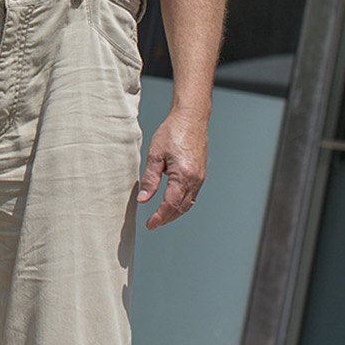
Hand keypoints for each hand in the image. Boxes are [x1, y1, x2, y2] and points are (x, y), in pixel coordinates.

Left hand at [138, 108, 207, 228]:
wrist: (191, 118)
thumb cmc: (173, 132)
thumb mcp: (155, 155)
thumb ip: (149, 179)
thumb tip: (144, 199)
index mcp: (183, 176)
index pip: (170, 205)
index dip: (159, 217)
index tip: (150, 225)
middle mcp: (195, 180)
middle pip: (181, 208)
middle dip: (167, 219)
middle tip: (153, 224)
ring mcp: (200, 178)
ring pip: (188, 203)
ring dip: (175, 213)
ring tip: (161, 217)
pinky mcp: (201, 174)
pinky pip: (192, 195)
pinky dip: (182, 203)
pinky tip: (173, 203)